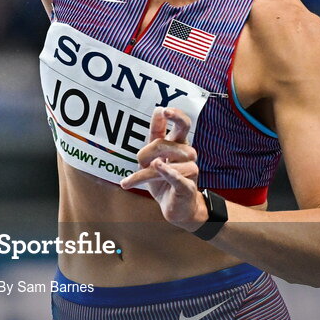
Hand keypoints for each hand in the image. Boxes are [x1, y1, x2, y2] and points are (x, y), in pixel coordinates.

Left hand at [120, 107, 207, 229]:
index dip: (174, 114)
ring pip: (163, 161)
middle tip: (149, 141)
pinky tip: (157, 166)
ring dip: (143, 173)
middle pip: (180, 133)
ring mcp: (190, 169)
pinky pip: (176, 176)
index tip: (162, 110)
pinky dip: (167, 171)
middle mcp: (186, 153)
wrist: (176, 209)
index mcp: (178, 145)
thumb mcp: (151, 161)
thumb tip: (157, 111)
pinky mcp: (187, 186)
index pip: (180, 124)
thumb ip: (152, 140)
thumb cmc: (163, 182)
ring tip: (130, 181)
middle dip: (166, 130)